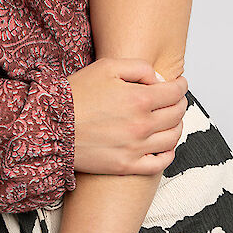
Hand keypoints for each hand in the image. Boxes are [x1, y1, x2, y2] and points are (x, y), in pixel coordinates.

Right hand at [68, 58, 187, 176]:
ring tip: (171, 119)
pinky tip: (165, 146)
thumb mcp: (107, 67)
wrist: (51, 126)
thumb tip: (159, 80)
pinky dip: (168, 154)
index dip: (181, 85)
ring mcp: (136, 148)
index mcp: (140, 99)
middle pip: (176, 115)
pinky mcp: (126, 166)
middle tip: (177, 99)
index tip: (180, 83)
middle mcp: (142, 125)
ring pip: (172, 138)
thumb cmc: (76, 94)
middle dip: (181, 103)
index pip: (175, 93)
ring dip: (177, 126)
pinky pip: (159, 164)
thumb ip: (139, 68)